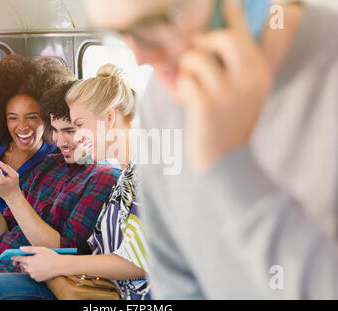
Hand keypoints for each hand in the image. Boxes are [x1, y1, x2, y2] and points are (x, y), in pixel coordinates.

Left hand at [11, 246, 70, 281]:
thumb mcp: (41, 249)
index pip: (19, 259)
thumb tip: (20, 248)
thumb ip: (29, 249)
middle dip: (26, 262)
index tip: (12, 257)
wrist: (60, 265)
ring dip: (31, 267)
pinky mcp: (37, 279)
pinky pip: (33, 275)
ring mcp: (33, 275)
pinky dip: (36, 272)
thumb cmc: (51, 256)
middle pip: (23, 265)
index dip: (15, 258)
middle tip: (34, 259)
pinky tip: (42, 268)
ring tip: (40, 263)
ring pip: (29, 270)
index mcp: (30, 261)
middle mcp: (30, 269)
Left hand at [175, 0, 272, 172]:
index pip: (248, 34)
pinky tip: (188, 102)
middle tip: (195, 56)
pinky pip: (185, 79)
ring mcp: (229, 92)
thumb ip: (234, 67)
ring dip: (187, 69)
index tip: (227, 2)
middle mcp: (250, 78)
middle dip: (203, 43)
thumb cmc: (228, 124)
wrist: (225, 162)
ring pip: (197, 58)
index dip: (234, 15)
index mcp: (260, 73)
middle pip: (223, 38)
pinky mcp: (207, 105)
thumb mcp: (241, 94)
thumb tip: (212, 40)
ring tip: (191, 85)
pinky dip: (181, 88)